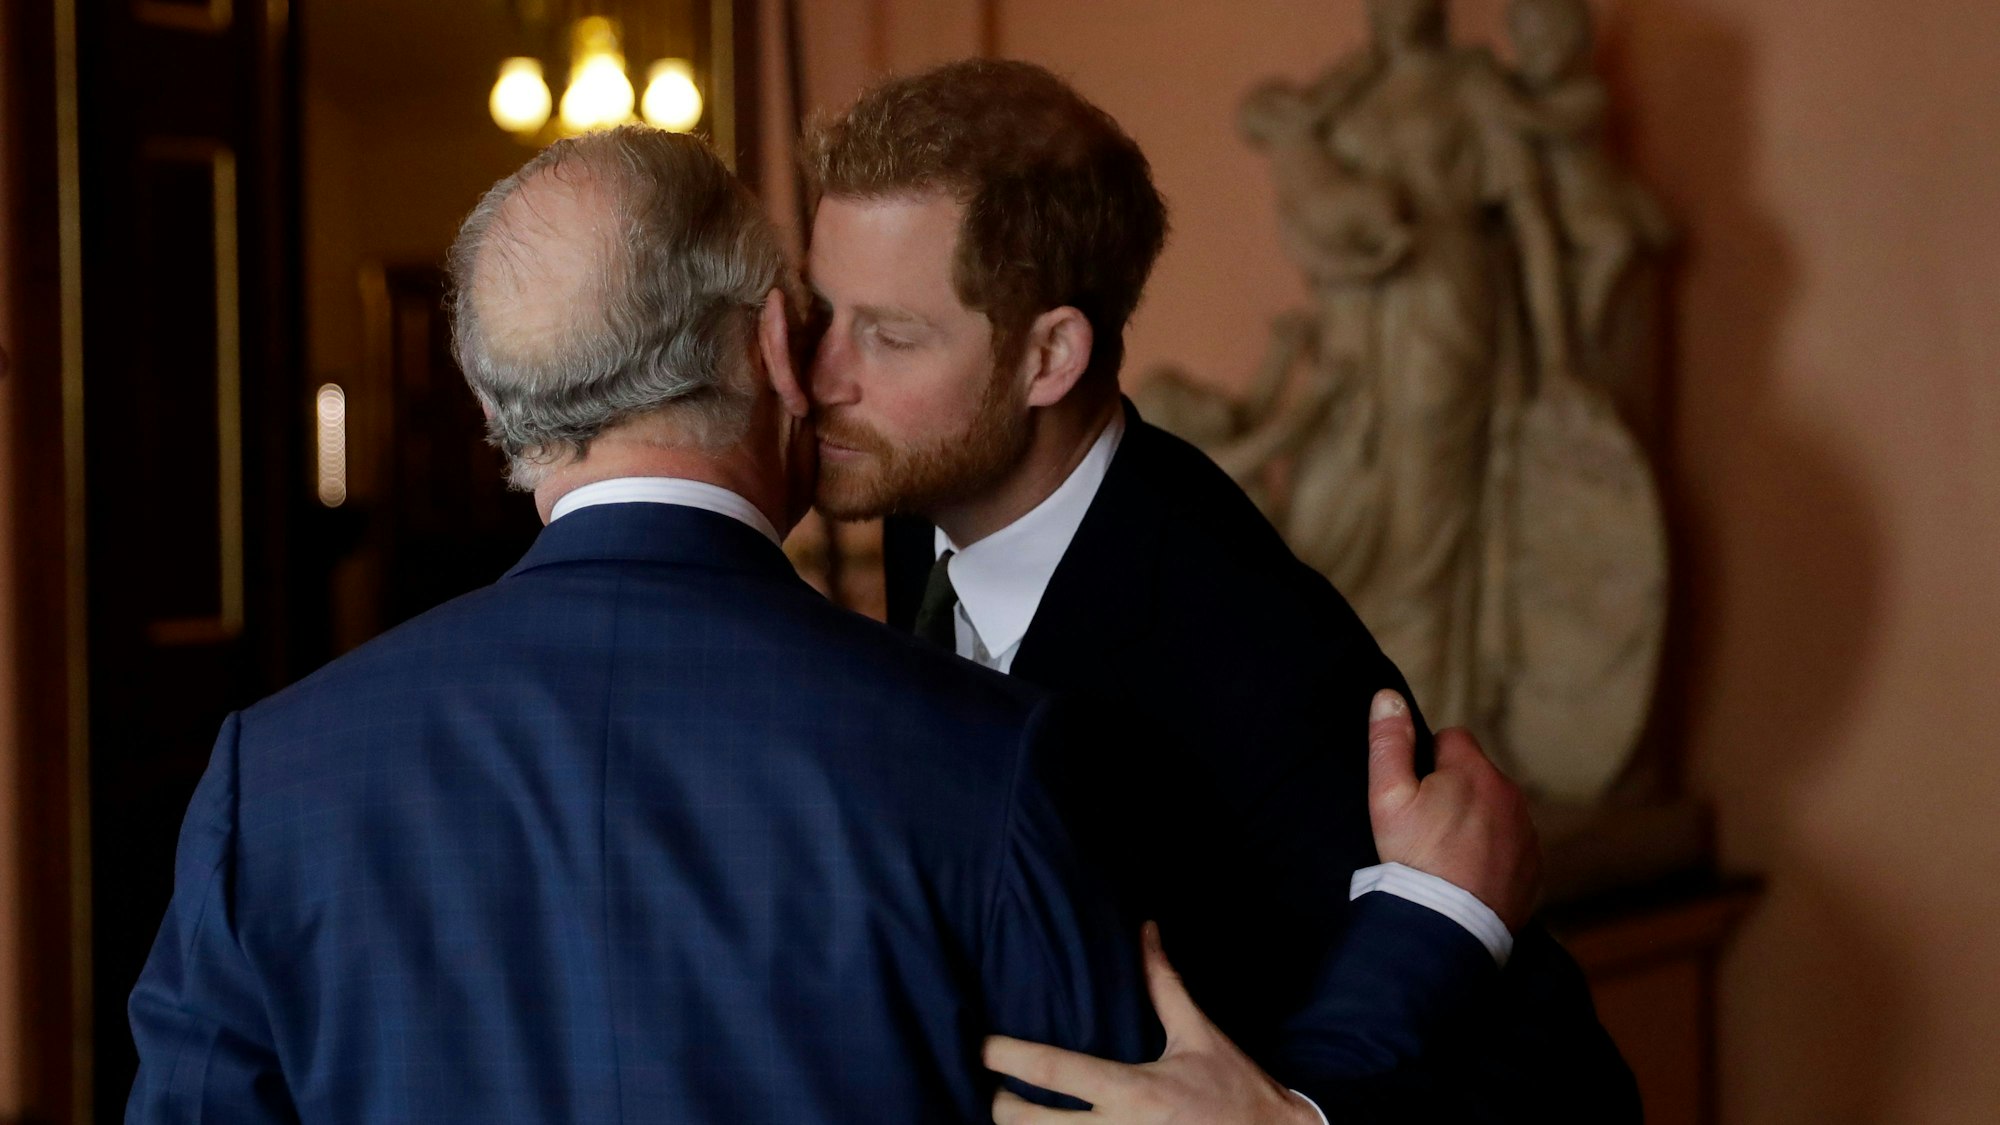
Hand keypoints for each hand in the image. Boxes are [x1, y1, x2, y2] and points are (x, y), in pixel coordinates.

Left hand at [985, 922, 1319, 1124]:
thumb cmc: (1235, 1089)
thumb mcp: (1198, 1035)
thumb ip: (1163, 984)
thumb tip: (1146, 929)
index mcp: (1135, 1091)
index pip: (1056, 1072)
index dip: (1009, 1058)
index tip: (980, 1045)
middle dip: (999, 1109)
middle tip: (990, 1090)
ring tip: (1009, 1116)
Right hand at [1366, 690, 1541, 930]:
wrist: (1449, 927)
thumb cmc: (1414, 858)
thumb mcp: (1387, 797)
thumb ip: (1388, 742)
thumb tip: (1388, 696)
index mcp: (1474, 771)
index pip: (1452, 739)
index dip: (1428, 761)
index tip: (1416, 793)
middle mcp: (1509, 794)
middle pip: (1477, 775)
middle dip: (1455, 790)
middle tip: (1426, 827)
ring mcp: (1526, 832)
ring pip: (1496, 809)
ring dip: (1476, 821)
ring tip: (1446, 854)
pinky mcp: (1534, 866)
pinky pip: (1511, 845)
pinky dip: (1493, 853)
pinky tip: (1467, 875)